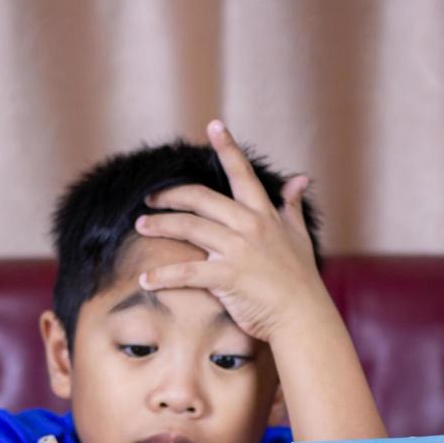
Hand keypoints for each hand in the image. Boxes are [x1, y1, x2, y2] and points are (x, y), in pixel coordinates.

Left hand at [135, 119, 328, 343]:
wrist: (303, 317)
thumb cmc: (300, 279)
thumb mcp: (299, 235)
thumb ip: (292, 206)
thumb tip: (300, 179)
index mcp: (264, 214)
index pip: (242, 173)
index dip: (227, 147)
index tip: (213, 125)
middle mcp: (249, 225)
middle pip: (200, 199)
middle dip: (170, 196)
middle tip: (149, 199)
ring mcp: (238, 249)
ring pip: (189, 227)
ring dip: (160, 225)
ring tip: (141, 226)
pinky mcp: (227, 276)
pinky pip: (186, 271)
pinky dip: (162, 275)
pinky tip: (145, 280)